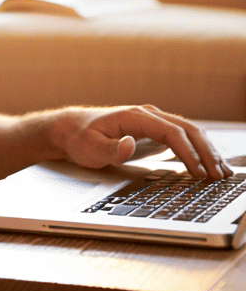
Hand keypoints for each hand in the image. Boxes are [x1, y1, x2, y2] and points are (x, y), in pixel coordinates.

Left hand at [51, 105, 231, 179]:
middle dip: (206, 152)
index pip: (171, 132)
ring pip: (189, 132)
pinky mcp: (154, 131)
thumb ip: (110, 149)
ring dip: (207, 151)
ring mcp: (153, 121)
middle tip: (219, 175)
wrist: (69, 129)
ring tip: (221, 172)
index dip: (188, 152)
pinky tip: (207, 165)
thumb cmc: (78, 138)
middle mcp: (148, 115)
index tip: (198, 171)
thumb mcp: (88, 147)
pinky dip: (198, 150)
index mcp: (135, 116)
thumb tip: (130, 145)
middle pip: (188, 130)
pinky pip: (182, 138)